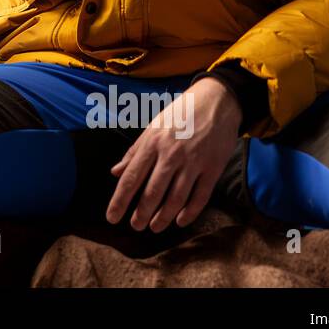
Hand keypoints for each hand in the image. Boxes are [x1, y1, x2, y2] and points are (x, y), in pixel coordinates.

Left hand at [105, 77, 241, 232]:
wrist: (216, 101)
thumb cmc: (180, 114)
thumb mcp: (152, 127)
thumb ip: (134, 152)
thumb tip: (115, 172)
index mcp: (152, 143)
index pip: (132, 177)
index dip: (120, 200)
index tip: (112, 217)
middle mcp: (171, 155)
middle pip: (153, 192)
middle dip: (141, 213)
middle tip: (135, 226)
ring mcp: (193, 162)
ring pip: (175, 198)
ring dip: (163, 216)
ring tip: (154, 227)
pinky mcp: (213, 168)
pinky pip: (200, 196)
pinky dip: (190, 212)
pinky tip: (180, 221)